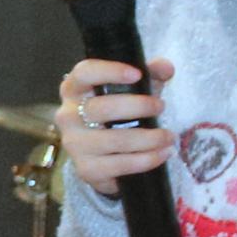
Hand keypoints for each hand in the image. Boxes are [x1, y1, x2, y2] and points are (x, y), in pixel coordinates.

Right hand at [58, 55, 174, 194]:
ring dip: (149, 138)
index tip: (137, 74)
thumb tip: (166, 67)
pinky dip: (146, 160)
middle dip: (138, 106)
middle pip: (101, 108)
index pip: (85, 73)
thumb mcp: (134, 90)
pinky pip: (120, 164)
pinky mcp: (86, 169)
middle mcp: (68, 115)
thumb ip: (151, 75)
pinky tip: (162, 154)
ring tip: (169, 136)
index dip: (110, 71)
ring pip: (115, 140)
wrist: (104, 156)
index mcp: (74, 89)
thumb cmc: (118, 114)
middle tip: (161, 107)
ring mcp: (74, 144)